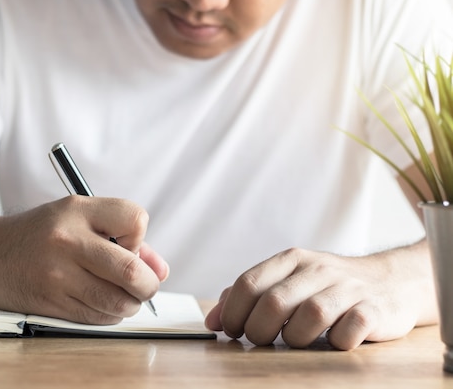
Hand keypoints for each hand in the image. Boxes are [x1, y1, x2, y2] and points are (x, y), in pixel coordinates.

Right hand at [0, 195, 168, 324]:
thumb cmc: (38, 235)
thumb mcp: (77, 220)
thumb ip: (123, 239)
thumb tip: (161, 270)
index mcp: (77, 210)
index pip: (135, 219)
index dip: (140, 238)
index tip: (128, 246)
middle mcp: (67, 239)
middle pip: (131, 270)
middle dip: (148, 285)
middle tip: (144, 287)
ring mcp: (56, 273)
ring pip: (117, 301)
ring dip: (129, 305)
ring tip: (121, 297)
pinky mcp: (49, 301)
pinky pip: (96, 317)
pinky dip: (108, 315)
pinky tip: (99, 303)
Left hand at [204, 246, 435, 349]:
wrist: (390, 281)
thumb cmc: (326, 286)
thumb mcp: (286, 280)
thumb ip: (247, 296)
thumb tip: (212, 321)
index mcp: (291, 259)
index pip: (248, 283)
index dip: (233, 313)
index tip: (232, 331)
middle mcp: (318, 269)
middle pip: (274, 302)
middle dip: (258, 330)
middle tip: (260, 341)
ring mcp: (347, 288)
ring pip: (310, 316)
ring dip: (295, 338)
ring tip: (296, 340)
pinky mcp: (373, 310)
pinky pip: (348, 332)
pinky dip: (335, 343)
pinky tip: (332, 341)